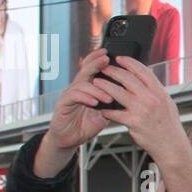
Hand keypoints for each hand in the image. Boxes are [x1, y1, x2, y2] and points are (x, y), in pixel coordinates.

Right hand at [35, 49, 114, 175]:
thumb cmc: (86, 124)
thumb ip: (112, 102)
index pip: (91, 69)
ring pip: (81, 84)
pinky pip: (73, 96)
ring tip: (108, 97)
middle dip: (96, 64)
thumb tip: (128, 95)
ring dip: (97, 89)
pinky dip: (85, 98)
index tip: (108, 53)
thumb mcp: (104, 112)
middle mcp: (77, 88)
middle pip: (85, 70)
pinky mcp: (62, 104)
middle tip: (107, 60)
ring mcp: (69, 95)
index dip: (97, 59)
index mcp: (87, 87)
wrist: (70, 139)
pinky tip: (94, 103)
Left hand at [92, 57, 191, 191]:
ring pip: (117, 92)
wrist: (171, 145)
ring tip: (96, 83)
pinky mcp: (133, 122)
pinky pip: (114, 112)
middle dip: (112, 71)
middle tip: (103, 68)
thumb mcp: (167, 103)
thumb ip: (155, 91)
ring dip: (104, 86)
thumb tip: (143, 79)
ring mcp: (141, 110)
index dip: (129, 62)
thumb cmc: (168, 125)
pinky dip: (106, 109)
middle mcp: (151, 98)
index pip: (142, 70)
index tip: (119, 58)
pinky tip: (100, 107)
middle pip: (127, 78)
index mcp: (159, 91)